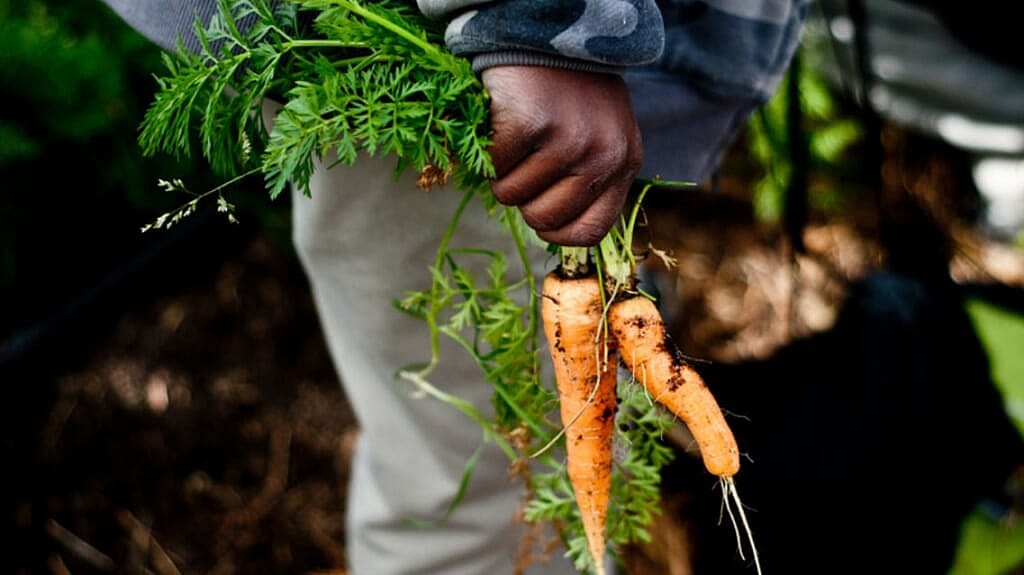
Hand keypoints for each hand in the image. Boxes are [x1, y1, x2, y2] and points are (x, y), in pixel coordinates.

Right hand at [481, 66, 642, 246]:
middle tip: (525, 159)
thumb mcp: (600, 134)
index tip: (539, 209)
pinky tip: (503, 119)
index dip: (556, 231)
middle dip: (523, 196)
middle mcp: (602, 155)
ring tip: (517, 133)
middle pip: (543, 219)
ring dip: (501, 169)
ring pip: (510, 195)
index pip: (590, 231)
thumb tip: (554, 228)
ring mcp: (567, 140)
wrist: (550, 26)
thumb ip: (590, 179)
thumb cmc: (570, 88)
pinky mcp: (530, 123)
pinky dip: (486, 147)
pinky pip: (492, 165)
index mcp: (623, 163)